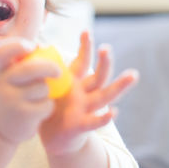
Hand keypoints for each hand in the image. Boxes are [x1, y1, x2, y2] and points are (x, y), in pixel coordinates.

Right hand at [0, 37, 58, 143]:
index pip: (1, 52)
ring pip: (42, 88)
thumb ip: (23, 63)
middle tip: (59, 71)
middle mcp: (0, 83)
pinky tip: (38, 111)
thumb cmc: (9, 94)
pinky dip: (48, 106)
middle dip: (49, 67)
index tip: (32, 47)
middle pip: (30, 68)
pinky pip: (46, 105)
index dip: (17, 46)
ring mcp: (10, 99)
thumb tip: (45, 46)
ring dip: (46, 92)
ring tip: (37, 98)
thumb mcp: (8, 77)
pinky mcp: (22, 115)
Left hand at [39, 31, 138, 155]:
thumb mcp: (45, 86)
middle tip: (106, 48)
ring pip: (105, 96)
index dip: (85, 47)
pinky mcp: (81, 125)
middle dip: (104, 62)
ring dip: (119, 86)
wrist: (52, 136)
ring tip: (133, 74)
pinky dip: (103, 118)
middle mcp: (84, 93)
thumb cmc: (50, 107)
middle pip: (99, 76)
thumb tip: (35, 47)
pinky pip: (94, 121)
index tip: (86, 31)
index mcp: (74, 82)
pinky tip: (114, 113)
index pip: (82, 61)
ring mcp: (85, 109)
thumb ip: (42, 69)